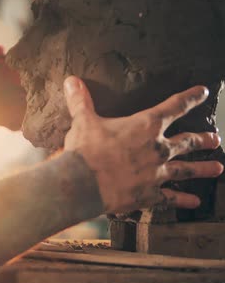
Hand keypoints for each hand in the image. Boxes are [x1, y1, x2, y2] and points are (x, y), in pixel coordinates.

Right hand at [63, 76, 223, 213]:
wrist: (83, 183)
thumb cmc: (86, 149)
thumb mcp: (83, 120)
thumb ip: (81, 100)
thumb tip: (71, 80)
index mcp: (145, 126)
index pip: (174, 107)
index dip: (190, 98)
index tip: (202, 92)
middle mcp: (158, 149)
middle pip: (186, 141)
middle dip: (202, 140)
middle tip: (215, 139)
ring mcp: (156, 173)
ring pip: (185, 170)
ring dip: (202, 169)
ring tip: (217, 168)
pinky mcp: (149, 194)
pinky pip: (170, 198)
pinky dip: (183, 199)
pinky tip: (195, 201)